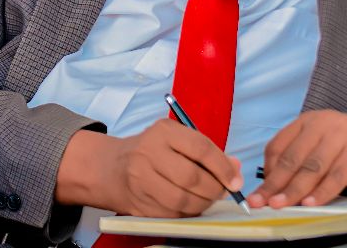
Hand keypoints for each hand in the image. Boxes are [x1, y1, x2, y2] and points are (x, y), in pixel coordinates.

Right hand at [55, 120, 242, 216]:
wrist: (110, 167)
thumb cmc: (152, 150)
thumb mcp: (176, 140)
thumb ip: (207, 151)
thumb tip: (236, 169)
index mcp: (163, 132)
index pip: (201, 148)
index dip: (223, 167)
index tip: (236, 181)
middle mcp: (149, 153)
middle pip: (192, 177)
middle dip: (215, 189)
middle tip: (223, 192)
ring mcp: (140, 180)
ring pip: (182, 200)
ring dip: (203, 204)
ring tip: (208, 199)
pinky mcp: (137, 203)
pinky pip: (171, 214)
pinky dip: (188, 213)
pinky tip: (191, 205)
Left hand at [247, 110, 346, 208]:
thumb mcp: (324, 149)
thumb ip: (303, 161)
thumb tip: (274, 185)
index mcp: (310, 120)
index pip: (279, 144)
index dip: (268, 170)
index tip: (261, 190)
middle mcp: (325, 122)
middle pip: (293, 157)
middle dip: (276, 183)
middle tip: (262, 202)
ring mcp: (344, 134)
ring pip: (313, 167)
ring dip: (295, 189)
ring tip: (282, 205)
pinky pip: (337, 175)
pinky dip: (322, 192)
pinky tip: (311, 203)